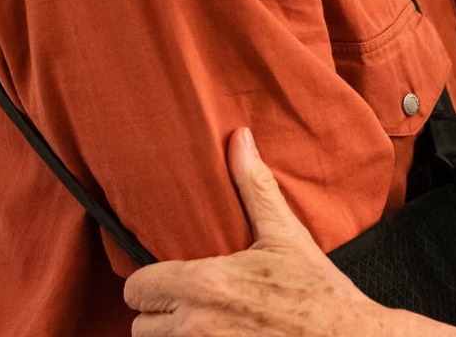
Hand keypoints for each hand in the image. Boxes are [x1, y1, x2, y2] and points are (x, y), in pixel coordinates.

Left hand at [123, 128, 394, 336]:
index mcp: (205, 284)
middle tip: (187, 304)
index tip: (169, 280)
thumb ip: (253, 186)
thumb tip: (239, 139)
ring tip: (203, 323)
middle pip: (140, 326)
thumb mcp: (284, 235)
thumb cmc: (318, 292)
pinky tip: (220, 335)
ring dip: (175, 336)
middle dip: (160, 315)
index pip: (137, 288)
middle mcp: (196, 325)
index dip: (150, 283)